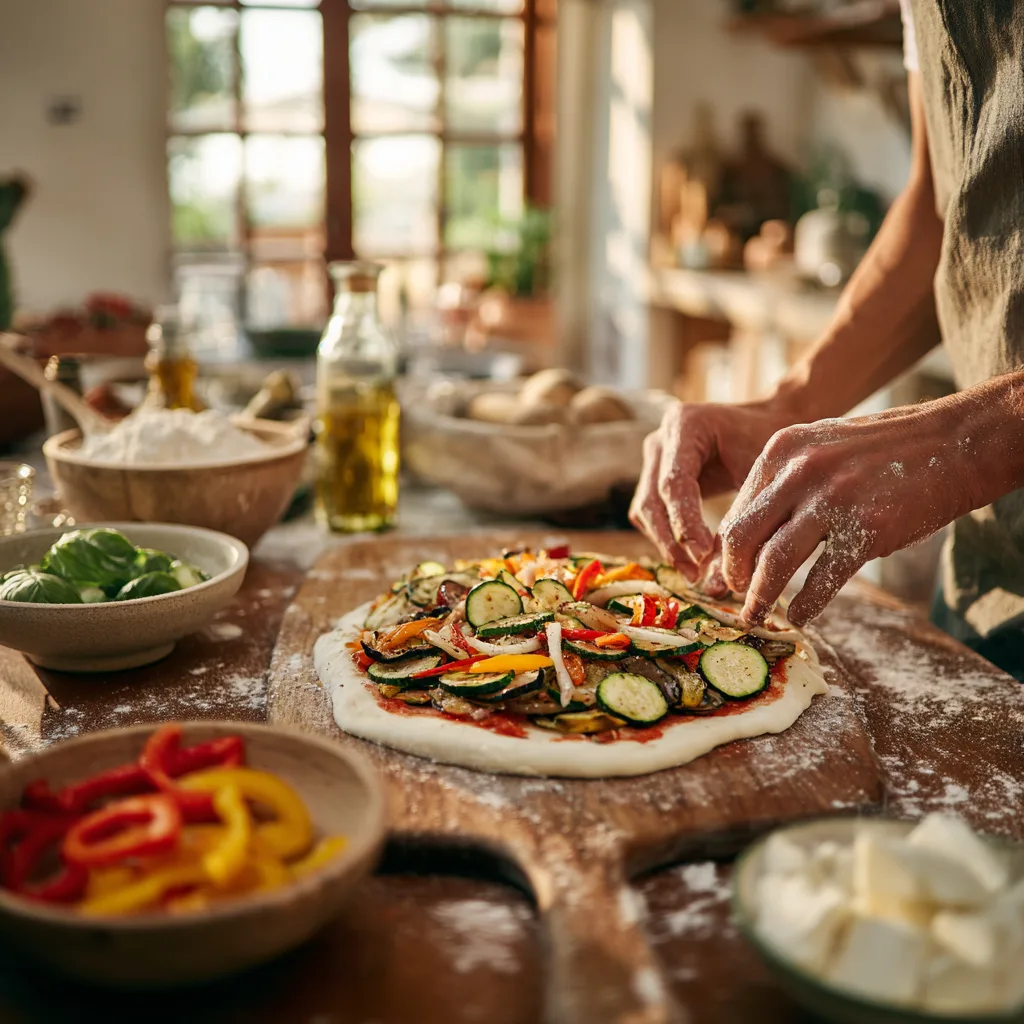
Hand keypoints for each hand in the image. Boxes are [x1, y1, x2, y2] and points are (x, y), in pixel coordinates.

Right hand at [629, 399, 796, 578]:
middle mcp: (661, 438)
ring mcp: (654, 457)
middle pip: (651, 499)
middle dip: (670, 541)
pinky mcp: (655, 476)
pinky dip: (667, 537)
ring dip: (665, 544)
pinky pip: (651, 513)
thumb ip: (741, 514)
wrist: (768, 424)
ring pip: (644, 510)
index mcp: (685, 425)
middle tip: (694, 574)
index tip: (704, 556)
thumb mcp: (760, 472)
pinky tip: (690, 559)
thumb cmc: (769, 444)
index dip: (685, 522)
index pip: (674, 482)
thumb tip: (724, 574)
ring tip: (693, 574)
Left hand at [719, 398, 994, 625]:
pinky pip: (822, 579)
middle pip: (742, 537)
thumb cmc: (883, 450)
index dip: (728, 549)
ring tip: (755, 616)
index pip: (737, 510)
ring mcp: (832, 500)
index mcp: (781, 450)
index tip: (729, 572)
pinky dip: (806, 604)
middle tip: (737, 594)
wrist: (952, 442)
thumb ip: (784, 482)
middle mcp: (799, 472)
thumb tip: (749, 534)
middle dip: (734, 574)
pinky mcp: (866, 530)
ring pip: (774, 562)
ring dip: (760, 597)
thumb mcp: (820, 447)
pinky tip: (800, 617)